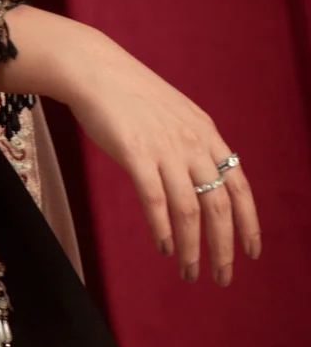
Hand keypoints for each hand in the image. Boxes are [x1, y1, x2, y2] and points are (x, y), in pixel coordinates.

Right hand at [0, 6, 261, 285]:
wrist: (94, 69)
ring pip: (189, 210)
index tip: (252, 252)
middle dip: (223, 248)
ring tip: (189, 271)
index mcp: (206, 132)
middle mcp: (192, 142)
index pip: (239, 186)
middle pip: (218, 206)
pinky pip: (155, 200)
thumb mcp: (176, 113)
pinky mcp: (135, 153)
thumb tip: (204, 180)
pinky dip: (162, 229)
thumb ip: (193, 143)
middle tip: (221, 277)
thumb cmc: (130, 93)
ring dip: (191, 248)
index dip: (249, 223)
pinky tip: (162, 247)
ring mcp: (164, 148)